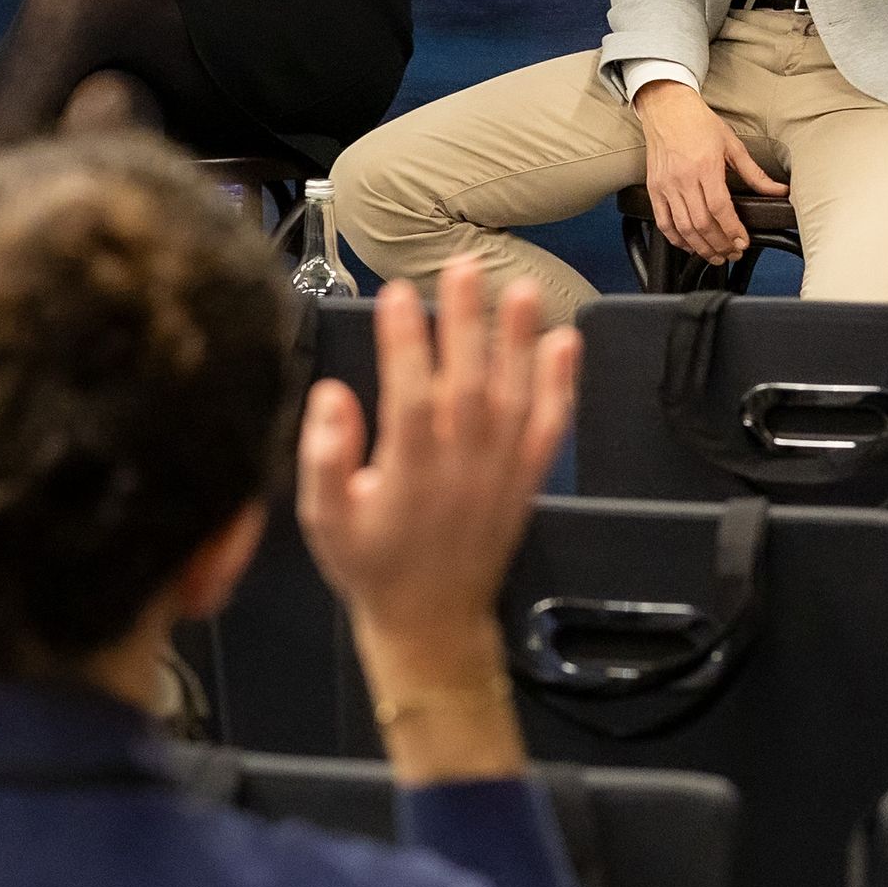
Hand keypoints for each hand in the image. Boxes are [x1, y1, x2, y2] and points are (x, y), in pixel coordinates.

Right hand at [298, 263, 572, 781]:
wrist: (431, 622)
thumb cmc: (370, 565)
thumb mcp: (324, 522)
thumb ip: (324, 460)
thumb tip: (333, 396)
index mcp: (407, 474)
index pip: (409, 396)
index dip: (405, 344)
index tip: (396, 292)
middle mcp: (460, 466)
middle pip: (468, 383)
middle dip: (467, 322)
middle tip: (463, 265)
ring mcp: (499, 472)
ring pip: (513, 397)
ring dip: (519, 341)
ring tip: (521, 287)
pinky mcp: (525, 480)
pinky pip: (547, 429)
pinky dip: (560, 386)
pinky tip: (564, 343)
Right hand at [634, 80, 781, 264]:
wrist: (666, 107)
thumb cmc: (698, 122)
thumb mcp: (732, 144)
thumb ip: (755, 173)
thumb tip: (778, 190)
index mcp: (705, 166)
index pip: (719, 208)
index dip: (732, 230)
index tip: (743, 242)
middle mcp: (683, 178)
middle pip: (701, 223)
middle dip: (720, 244)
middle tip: (733, 253)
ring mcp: (666, 185)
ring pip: (682, 227)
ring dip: (700, 247)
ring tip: (715, 255)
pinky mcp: (654, 187)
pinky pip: (662, 221)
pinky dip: (675, 238)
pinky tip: (688, 245)